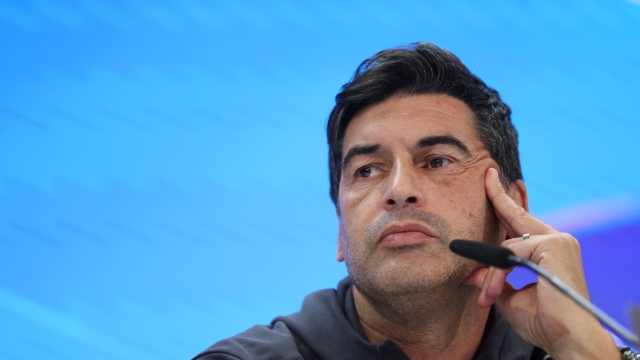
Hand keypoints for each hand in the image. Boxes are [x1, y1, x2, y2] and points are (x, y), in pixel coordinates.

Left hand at [475, 168, 618, 359]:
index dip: (507, 203)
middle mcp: (557, 240)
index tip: (494, 181)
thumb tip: (471, 271)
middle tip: (486, 174)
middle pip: (517, 217)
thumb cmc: (544, 322)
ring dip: (491, 274)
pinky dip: (496, 274)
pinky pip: (509, 255)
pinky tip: (492, 291)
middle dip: (498, 196)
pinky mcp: (553, 245)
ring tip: (486, 296)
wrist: (567, 339)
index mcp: (549, 250)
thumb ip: (494, 279)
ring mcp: (557, 240)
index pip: (523, 221)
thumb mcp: (510, 296)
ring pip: (506, 246)